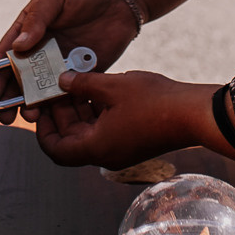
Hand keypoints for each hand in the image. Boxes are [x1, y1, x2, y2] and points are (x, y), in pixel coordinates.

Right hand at [0, 0, 144, 123]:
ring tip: (30, 116)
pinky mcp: (83, 73)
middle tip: (4, 115)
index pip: (7, 56)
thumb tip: (18, 46)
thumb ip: (37, 18)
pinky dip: (61, 105)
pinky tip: (56, 115)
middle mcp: (42, 51)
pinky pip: (70, 92)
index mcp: (28, 30)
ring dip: (34, 105)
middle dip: (10, 99)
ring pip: (42, 90)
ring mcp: (62, 64)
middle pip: (20, 79)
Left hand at [34, 70, 203, 168]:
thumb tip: (62, 80)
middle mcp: (105, 154)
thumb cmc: (154, 101)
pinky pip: (105, 129)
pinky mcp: (132, 142)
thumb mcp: (111, 86)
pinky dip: (96, 111)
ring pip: (88, 132)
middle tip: (55, 87)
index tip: (40, 107)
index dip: (42, 129)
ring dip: (79, 110)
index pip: (55, 149)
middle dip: (61, 113)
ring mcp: (120, 149)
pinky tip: (97, 87)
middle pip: (70, 139)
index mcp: (96, 147)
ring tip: (74, 82)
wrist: (194, 114)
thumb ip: (82, 83)